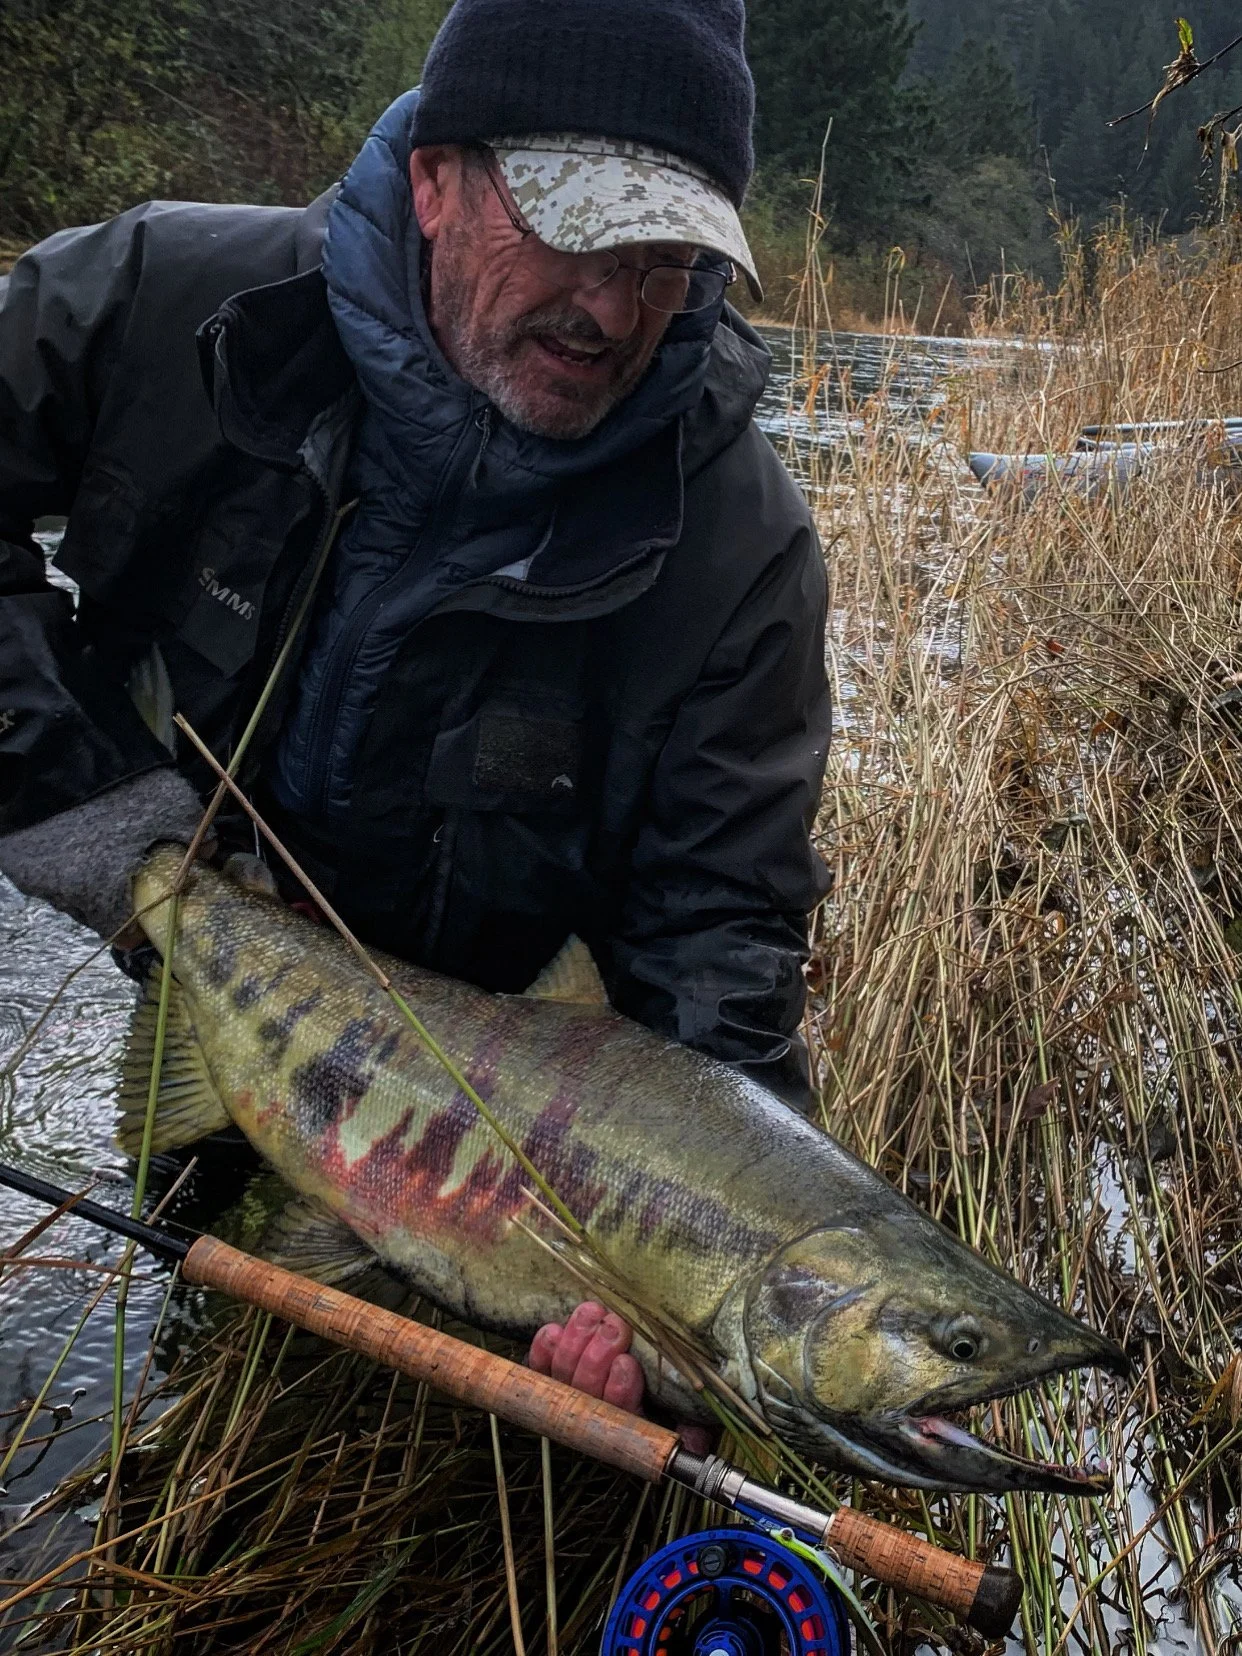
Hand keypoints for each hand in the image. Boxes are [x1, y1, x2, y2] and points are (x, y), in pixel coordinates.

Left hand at [527, 1300, 713, 1451]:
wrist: (640, 1376)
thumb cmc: (671, 1398)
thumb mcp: (690, 1417)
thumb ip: (694, 1431)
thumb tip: (693, 1442)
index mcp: (632, 1428)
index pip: (621, 1417)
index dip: (620, 1391)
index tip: (627, 1363)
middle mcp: (595, 1417)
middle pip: (587, 1392)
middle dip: (598, 1356)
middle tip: (615, 1326)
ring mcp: (567, 1397)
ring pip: (562, 1374)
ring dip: (576, 1341)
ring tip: (593, 1312)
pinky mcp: (546, 1377)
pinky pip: (538, 1367)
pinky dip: (544, 1348)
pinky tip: (555, 1329)